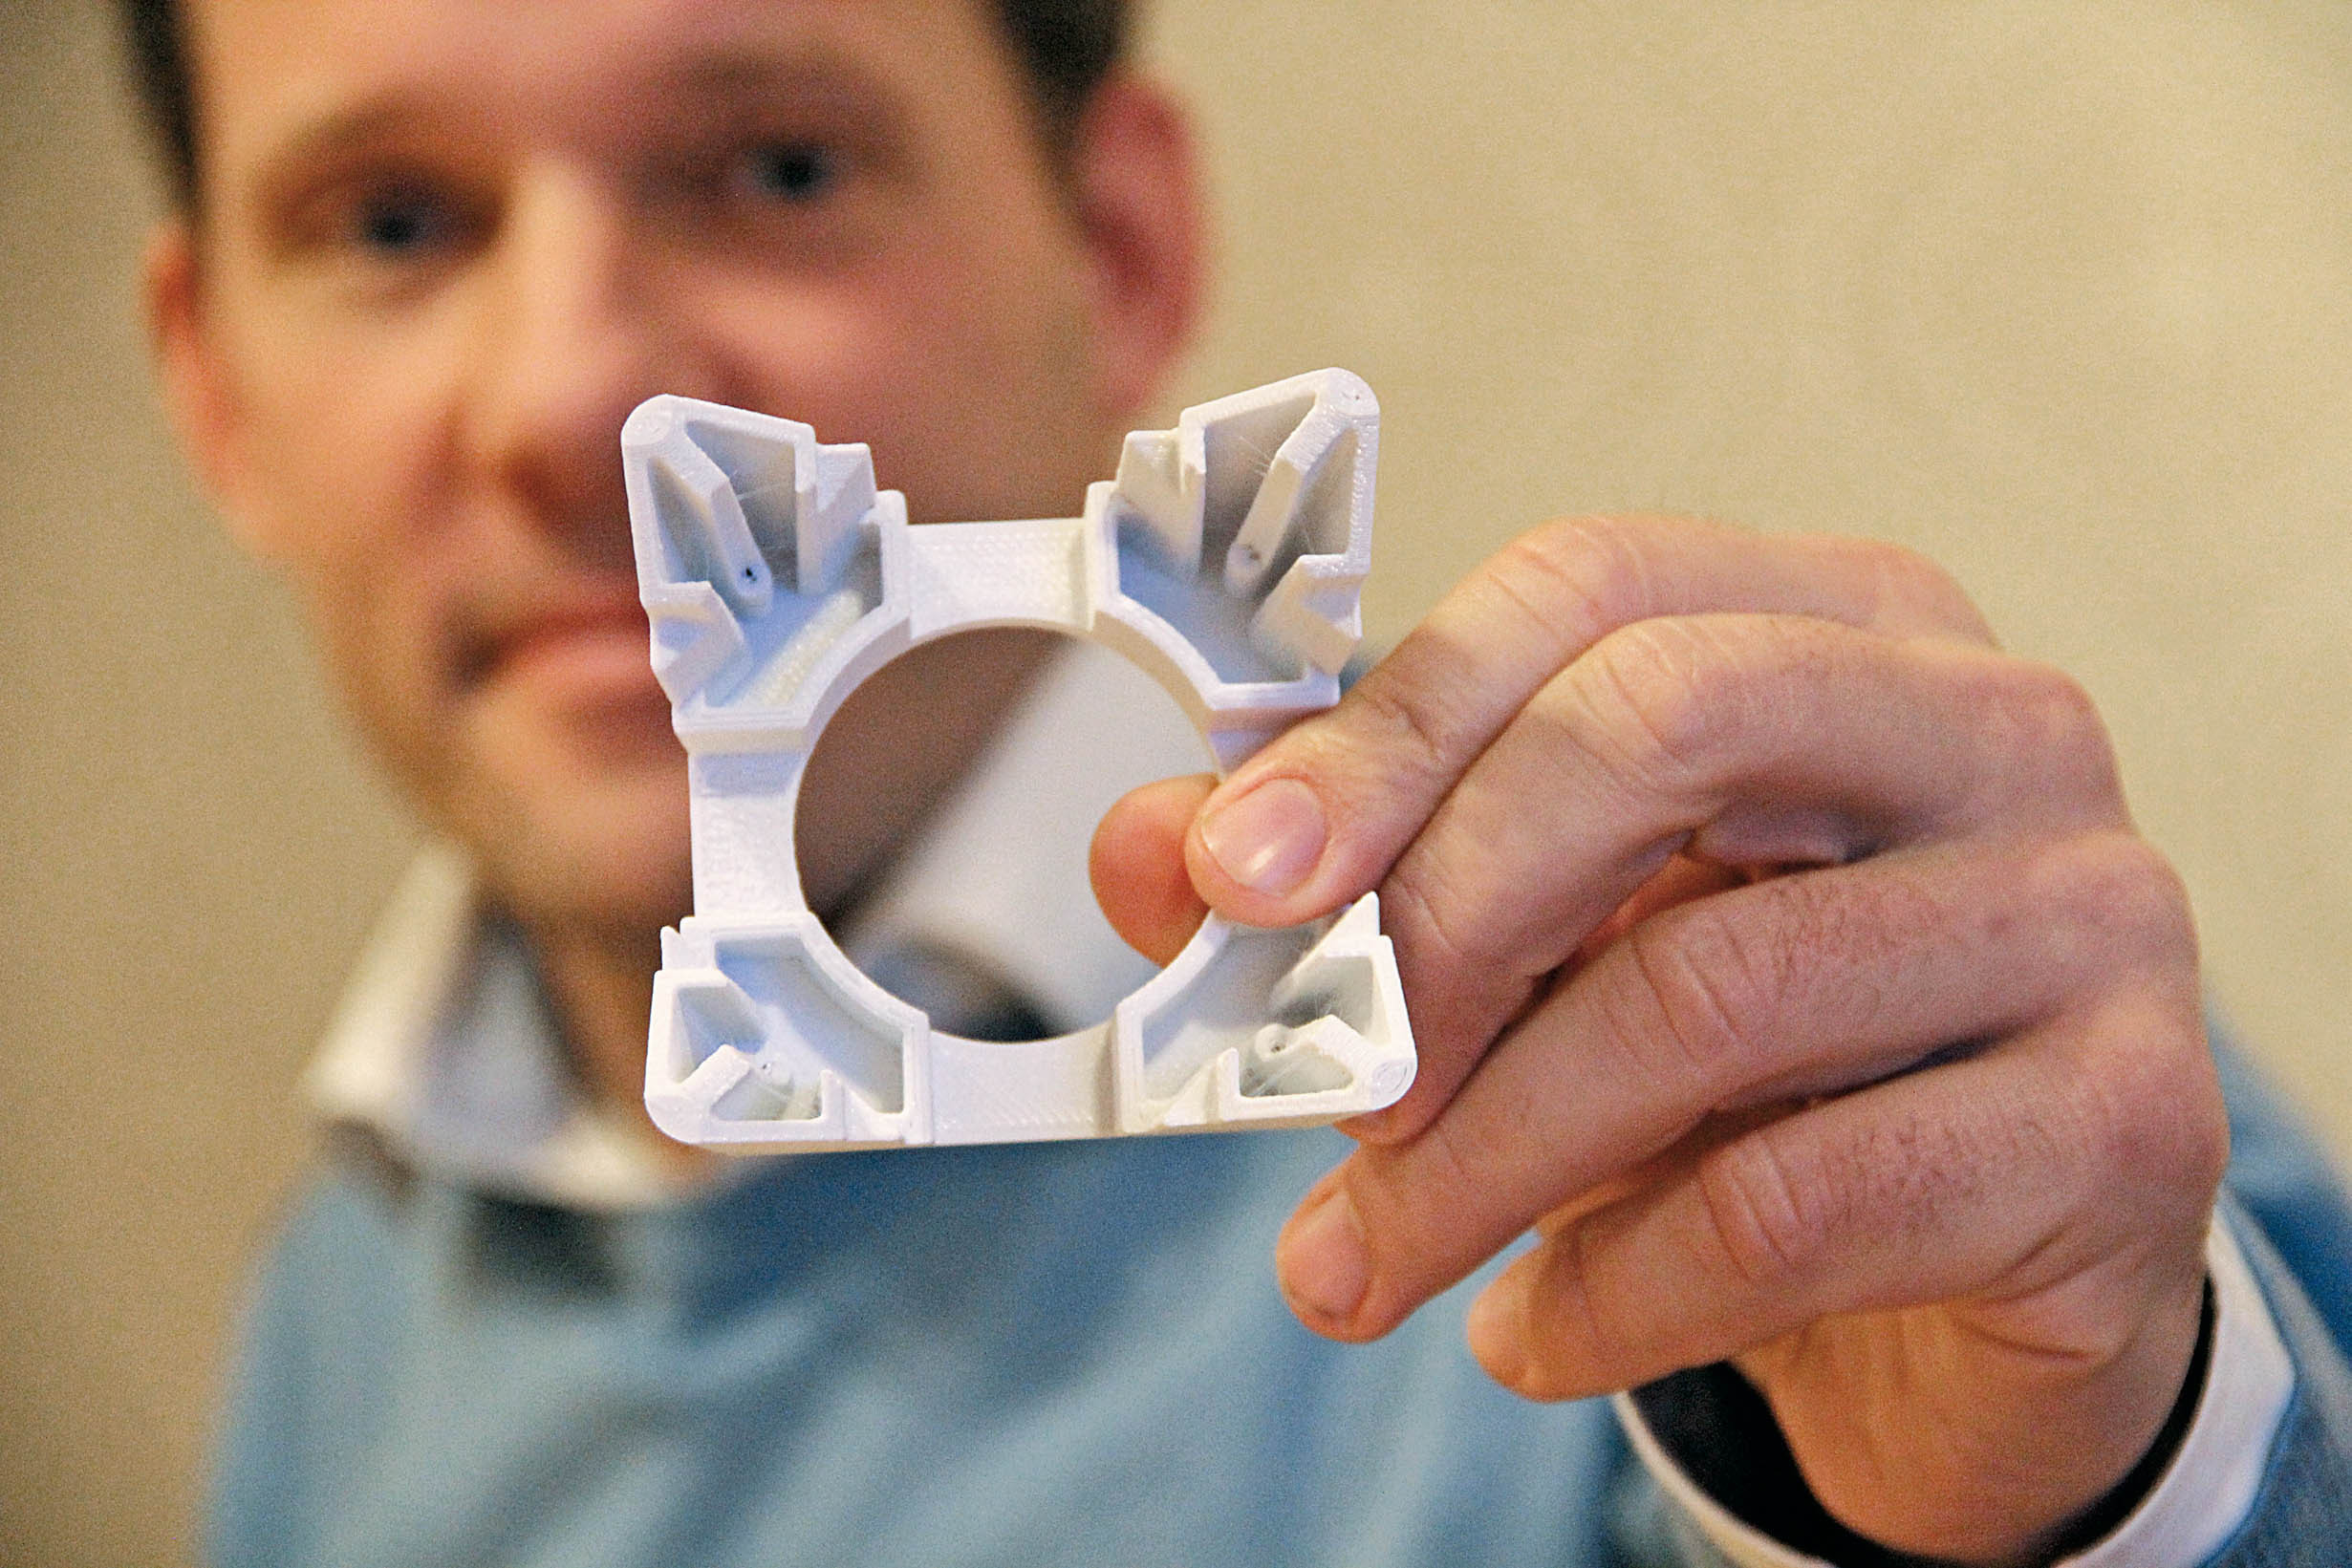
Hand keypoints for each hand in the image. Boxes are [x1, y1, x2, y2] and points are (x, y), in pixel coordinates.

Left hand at [1091, 515, 2223, 1564]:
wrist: (1964, 1277)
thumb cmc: (1738, 1066)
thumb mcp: (1533, 951)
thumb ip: (1352, 886)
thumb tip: (1152, 852)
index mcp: (1838, 620)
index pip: (1589, 593)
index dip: (1387, 726)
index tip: (1231, 878)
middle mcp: (1988, 723)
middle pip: (1658, 727)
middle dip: (1436, 918)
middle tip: (1314, 1082)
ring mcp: (2085, 910)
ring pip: (1707, 990)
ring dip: (1478, 1156)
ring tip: (1365, 1257)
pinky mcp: (2124, 1121)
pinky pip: (1797, 1197)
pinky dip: (1612, 1288)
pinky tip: (1534, 1335)